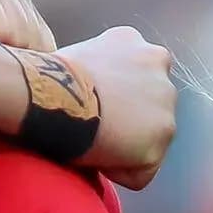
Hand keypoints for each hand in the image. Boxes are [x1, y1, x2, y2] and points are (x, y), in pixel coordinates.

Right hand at [61, 27, 176, 189]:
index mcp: (132, 41)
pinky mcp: (162, 135)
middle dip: (127, 122)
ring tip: (94, 142)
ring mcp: (165, 100)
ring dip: (125, 147)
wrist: (51, 96)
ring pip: (149, 139)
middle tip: (93, 129)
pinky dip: (120, 171)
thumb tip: (87, 93)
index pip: (134, 80)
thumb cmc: (47, 80)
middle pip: (148, 107)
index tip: (91, 108)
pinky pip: (141, 170)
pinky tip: (97, 157)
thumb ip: (98, 72)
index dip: (111, 101)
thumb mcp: (78, 57)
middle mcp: (157, 62)